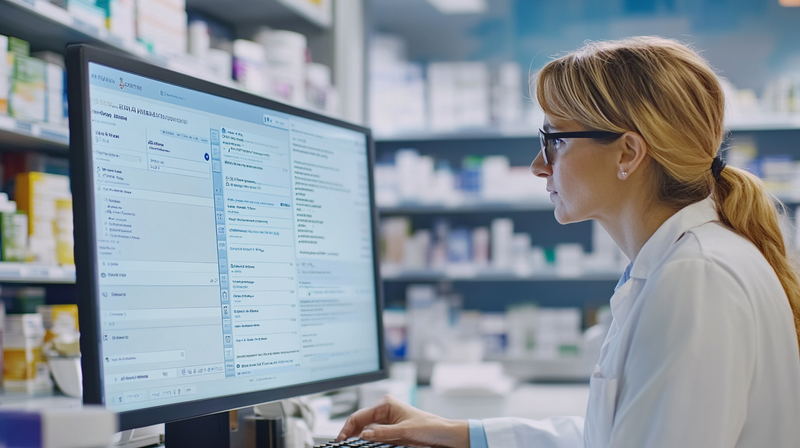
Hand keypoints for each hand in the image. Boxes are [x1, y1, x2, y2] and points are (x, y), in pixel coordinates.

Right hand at [336, 395, 468, 447]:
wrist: (444, 434)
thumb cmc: (429, 427)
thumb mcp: (404, 432)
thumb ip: (382, 433)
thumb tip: (364, 434)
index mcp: (386, 404)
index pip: (359, 415)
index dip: (347, 427)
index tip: (340, 439)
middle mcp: (385, 410)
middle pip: (360, 422)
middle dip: (350, 432)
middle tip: (343, 445)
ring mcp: (387, 420)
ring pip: (365, 429)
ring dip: (358, 437)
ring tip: (350, 445)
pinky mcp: (391, 430)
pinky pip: (374, 435)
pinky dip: (367, 440)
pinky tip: (363, 445)